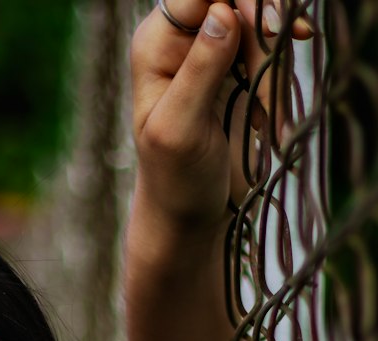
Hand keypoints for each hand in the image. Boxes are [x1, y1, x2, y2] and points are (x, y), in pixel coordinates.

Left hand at [130, 1, 313, 239]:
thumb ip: (200, 70)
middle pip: (241, 1)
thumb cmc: (175, 180)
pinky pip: (275, 56)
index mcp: (158, 43)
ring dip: (276, 73)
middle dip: (265, 39)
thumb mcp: (181, 128)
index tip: (268, 29)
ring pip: (265, 28)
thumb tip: (223, 12)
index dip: (241, 0)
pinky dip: (282, 85)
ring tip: (268, 124)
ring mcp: (217, 53)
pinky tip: (271, 122)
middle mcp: (185, 40)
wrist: (189, 218)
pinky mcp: (243, 73)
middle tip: (273, 87)